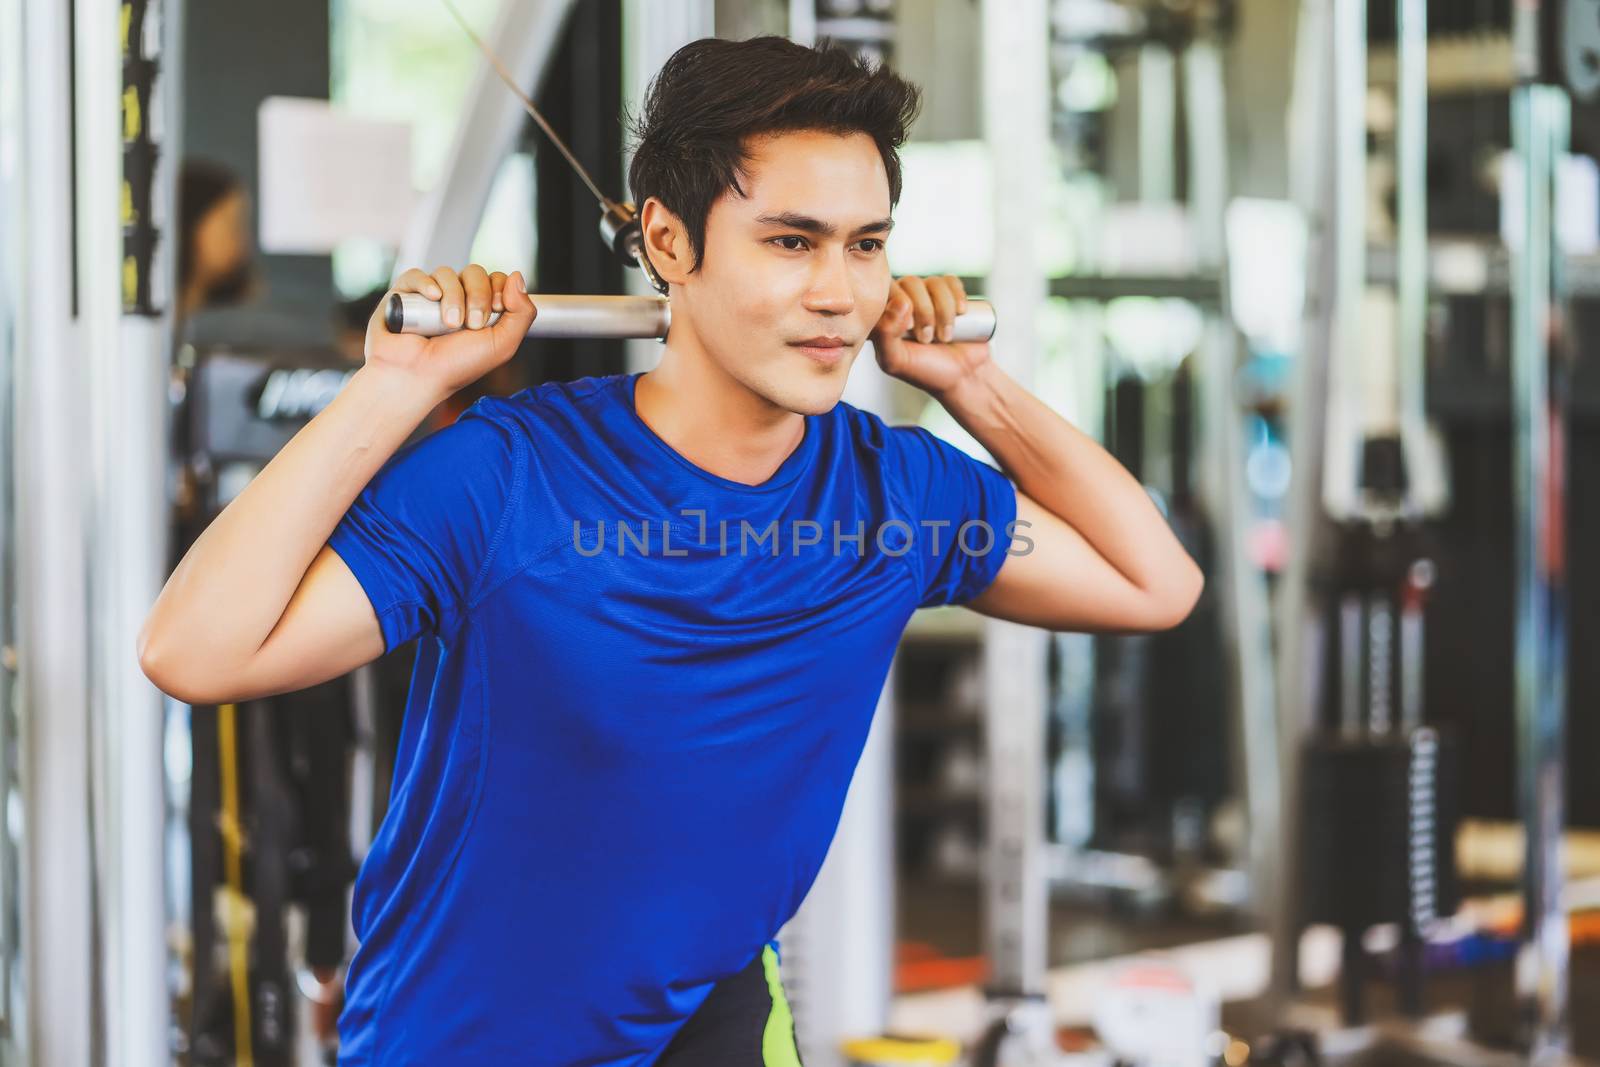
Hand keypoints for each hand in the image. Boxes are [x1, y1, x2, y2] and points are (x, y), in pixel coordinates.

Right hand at [362, 263, 535, 403]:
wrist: (417, 376)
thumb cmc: (456, 366)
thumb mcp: (502, 345)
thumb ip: (522, 313)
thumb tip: (518, 275)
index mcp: (481, 309)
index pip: (496, 279)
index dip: (499, 289)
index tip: (497, 309)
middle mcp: (457, 299)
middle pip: (475, 272)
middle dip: (479, 295)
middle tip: (473, 323)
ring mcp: (430, 295)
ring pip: (448, 273)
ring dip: (454, 297)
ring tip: (450, 324)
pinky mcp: (404, 293)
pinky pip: (418, 274)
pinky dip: (427, 284)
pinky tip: (432, 299)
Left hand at [869, 274, 990, 398]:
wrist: (963, 376)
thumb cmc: (926, 371)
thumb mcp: (896, 361)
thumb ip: (884, 335)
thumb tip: (899, 300)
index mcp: (885, 314)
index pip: (884, 290)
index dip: (899, 305)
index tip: (910, 330)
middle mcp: (904, 301)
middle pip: (910, 282)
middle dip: (924, 311)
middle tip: (928, 338)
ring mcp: (928, 297)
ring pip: (933, 282)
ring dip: (943, 310)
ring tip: (945, 336)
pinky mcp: (950, 295)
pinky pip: (951, 281)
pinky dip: (957, 296)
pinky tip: (961, 313)